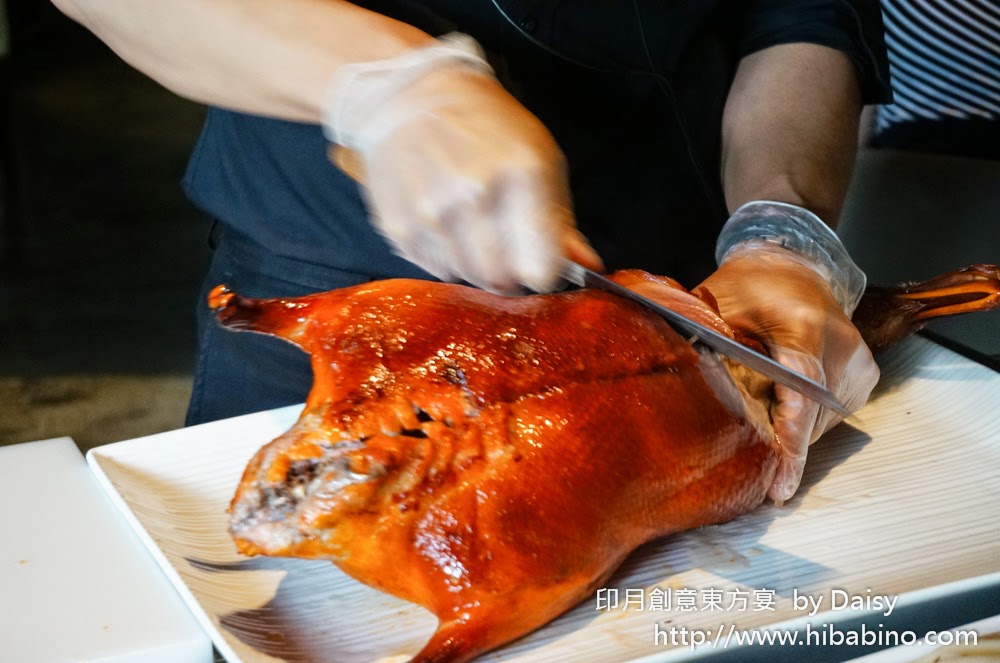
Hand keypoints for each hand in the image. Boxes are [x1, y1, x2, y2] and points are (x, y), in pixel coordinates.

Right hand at [324, 35, 600, 292]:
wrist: (413, 96)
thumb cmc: (487, 126)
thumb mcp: (540, 158)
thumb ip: (562, 220)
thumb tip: (588, 267)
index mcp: (521, 175)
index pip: (540, 269)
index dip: (544, 272)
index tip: (540, 262)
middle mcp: (473, 196)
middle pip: (501, 280)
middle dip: (509, 271)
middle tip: (505, 244)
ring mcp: (431, 213)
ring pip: (467, 277)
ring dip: (475, 263)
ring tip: (472, 225)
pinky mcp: (399, 226)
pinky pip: (436, 269)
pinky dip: (446, 255)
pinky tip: (446, 222)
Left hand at [698, 246, 878, 503]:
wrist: (794, 268)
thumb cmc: (751, 286)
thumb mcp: (719, 308)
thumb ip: (710, 348)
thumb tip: (691, 395)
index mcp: (805, 323)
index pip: (802, 389)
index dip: (790, 438)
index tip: (781, 480)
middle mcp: (843, 343)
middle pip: (811, 416)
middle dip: (779, 445)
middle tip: (750, 467)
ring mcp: (859, 362)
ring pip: (821, 424)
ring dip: (790, 433)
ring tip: (762, 422)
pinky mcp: (864, 377)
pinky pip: (830, 418)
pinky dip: (803, 422)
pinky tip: (782, 408)